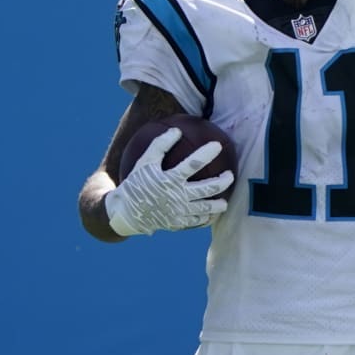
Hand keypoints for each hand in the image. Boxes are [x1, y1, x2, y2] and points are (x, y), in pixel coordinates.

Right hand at [104, 128, 233, 235]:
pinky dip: (206, 217)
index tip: (217, 145)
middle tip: (230, 175)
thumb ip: (160, 146)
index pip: (192, 164)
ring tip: (225, 201)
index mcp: (168, 179)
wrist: (124, 213)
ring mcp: (178, 212)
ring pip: (206, 208)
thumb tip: (176, 130)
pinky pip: (196, 221)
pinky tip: (212, 213)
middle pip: (207, 188)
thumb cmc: (135, 184)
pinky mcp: (177, 224)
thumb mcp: (144, 163)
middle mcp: (176, 196)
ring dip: (219, 204)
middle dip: (223, 181)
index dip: (206, 153)